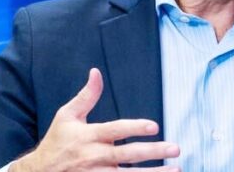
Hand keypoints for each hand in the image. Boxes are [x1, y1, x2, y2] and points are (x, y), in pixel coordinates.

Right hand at [11, 68, 179, 171]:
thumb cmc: (57, 141)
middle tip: (176, 149)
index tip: (154, 126)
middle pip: (128, 154)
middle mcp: (94, 156)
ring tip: (175, 170)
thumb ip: (86, 96)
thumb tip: (96, 72)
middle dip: (153, 152)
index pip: (116, 130)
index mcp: (88, 136)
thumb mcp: (67, 116)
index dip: (135, 128)